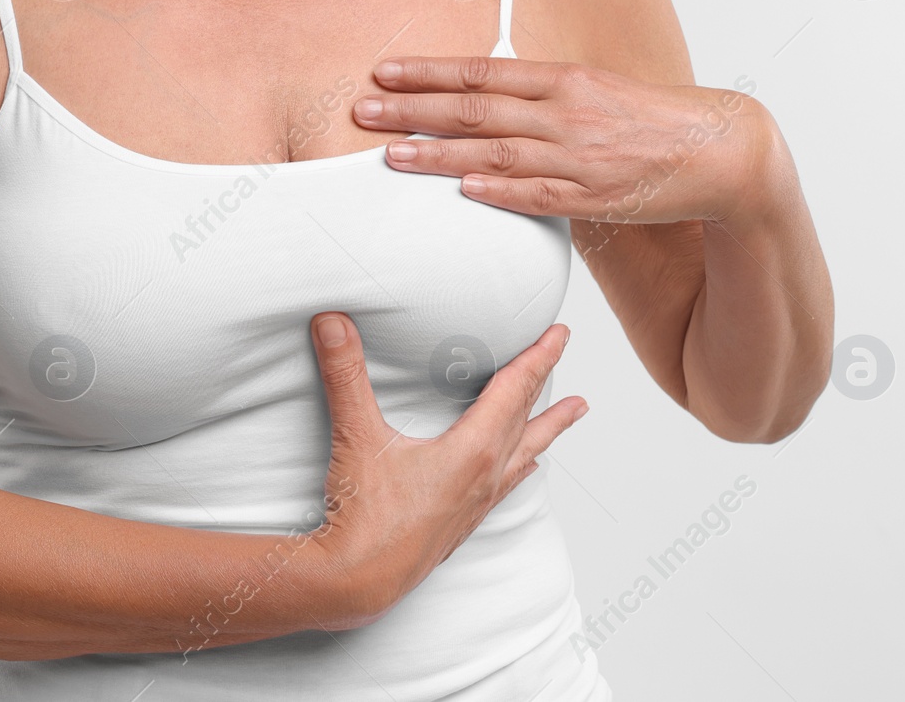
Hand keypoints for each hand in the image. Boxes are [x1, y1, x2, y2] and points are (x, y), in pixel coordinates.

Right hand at [304, 312, 586, 624]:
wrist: (359, 582)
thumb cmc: (365, 517)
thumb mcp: (356, 435)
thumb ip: (345, 374)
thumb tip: (332, 322)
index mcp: (473, 450)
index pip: (514, 390)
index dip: (537, 356)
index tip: (559, 332)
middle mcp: (485, 476)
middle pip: (527, 418)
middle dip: (547, 381)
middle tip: (566, 352)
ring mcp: (476, 503)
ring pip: (524, 454)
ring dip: (548, 428)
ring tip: (572, 413)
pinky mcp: (461, 523)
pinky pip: (506, 485)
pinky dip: (521, 466)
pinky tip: (523, 469)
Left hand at [354, 57, 772, 225]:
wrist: (723, 149)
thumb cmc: (653, 119)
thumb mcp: (597, 91)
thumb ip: (543, 95)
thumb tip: (490, 95)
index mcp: (565, 79)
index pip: (481, 72)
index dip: (428, 73)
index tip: (384, 72)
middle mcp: (566, 112)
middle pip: (474, 109)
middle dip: (412, 110)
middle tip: (362, 110)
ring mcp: (579, 155)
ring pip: (494, 153)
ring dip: (437, 155)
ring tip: (389, 155)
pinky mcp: (595, 196)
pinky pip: (537, 195)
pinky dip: (498, 191)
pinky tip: (461, 191)